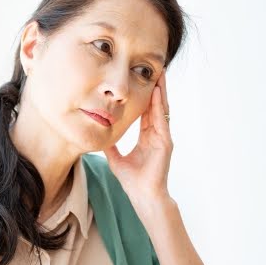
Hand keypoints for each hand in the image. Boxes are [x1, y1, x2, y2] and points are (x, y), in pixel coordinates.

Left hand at [102, 69, 172, 204]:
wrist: (143, 195)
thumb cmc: (133, 180)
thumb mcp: (115, 159)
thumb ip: (110, 147)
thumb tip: (99, 136)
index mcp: (147, 137)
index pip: (146, 111)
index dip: (144, 96)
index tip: (142, 80)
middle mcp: (156, 135)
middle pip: (156, 106)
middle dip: (156, 87)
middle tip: (155, 69)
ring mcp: (162, 138)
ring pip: (161, 109)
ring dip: (161, 92)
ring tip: (160, 74)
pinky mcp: (165, 143)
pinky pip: (162, 121)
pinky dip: (159, 107)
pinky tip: (158, 94)